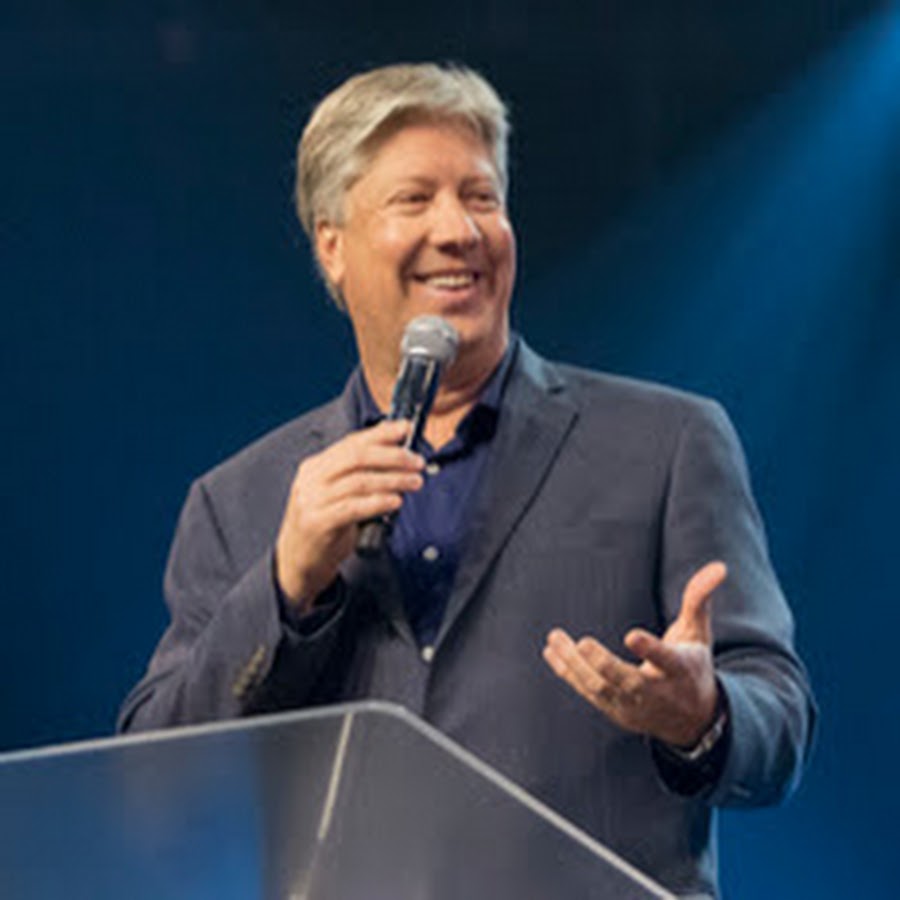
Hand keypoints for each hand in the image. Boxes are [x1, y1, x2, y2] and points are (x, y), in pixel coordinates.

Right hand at [275, 420, 423, 611]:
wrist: (296, 563)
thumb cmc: (324, 526)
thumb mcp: (337, 494)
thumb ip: (359, 475)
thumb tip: (395, 455)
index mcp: (316, 466)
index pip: (351, 442)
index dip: (381, 433)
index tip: (406, 429)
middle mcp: (312, 479)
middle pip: (357, 457)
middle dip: (392, 455)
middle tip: (416, 461)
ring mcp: (312, 501)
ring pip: (359, 481)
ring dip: (393, 479)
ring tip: (414, 482)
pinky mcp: (318, 523)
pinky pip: (353, 507)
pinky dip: (378, 502)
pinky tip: (395, 502)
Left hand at [542, 561, 726, 746]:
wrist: (692, 720)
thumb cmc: (692, 666)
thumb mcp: (700, 634)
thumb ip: (700, 599)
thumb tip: (719, 566)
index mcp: (680, 671)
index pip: (666, 660)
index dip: (650, 649)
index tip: (630, 635)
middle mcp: (656, 693)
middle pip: (627, 682)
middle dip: (603, 665)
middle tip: (581, 643)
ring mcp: (633, 706)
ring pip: (600, 689)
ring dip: (574, 666)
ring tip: (554, 639)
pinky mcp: (614, 711)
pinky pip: (587, 692)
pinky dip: (567, 673)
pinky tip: (551, 651)